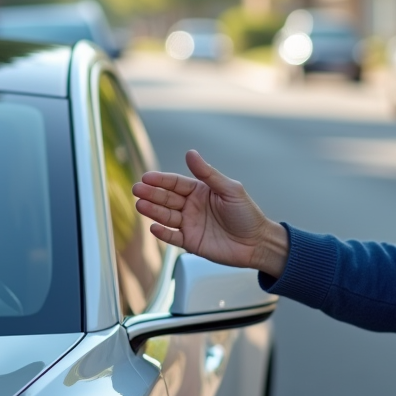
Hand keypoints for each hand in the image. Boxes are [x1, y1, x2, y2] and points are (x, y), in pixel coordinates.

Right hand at [132, 150, 288, 277]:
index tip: (147, 177)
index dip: (161, 180)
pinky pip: (172, 236)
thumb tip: (190, 153)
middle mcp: (191, 206)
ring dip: (153, 210)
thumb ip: (208, 174)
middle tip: (137, 190)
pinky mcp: (190, 242)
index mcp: (200, 191)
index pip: (175, 183)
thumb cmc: (246, 214)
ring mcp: (190, 224)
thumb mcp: (230, 190)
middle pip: (167, 198)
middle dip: (151, 193)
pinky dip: (162, 233)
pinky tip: (153, 226)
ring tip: (141, 205)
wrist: (257, 243)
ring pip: (166, 216)